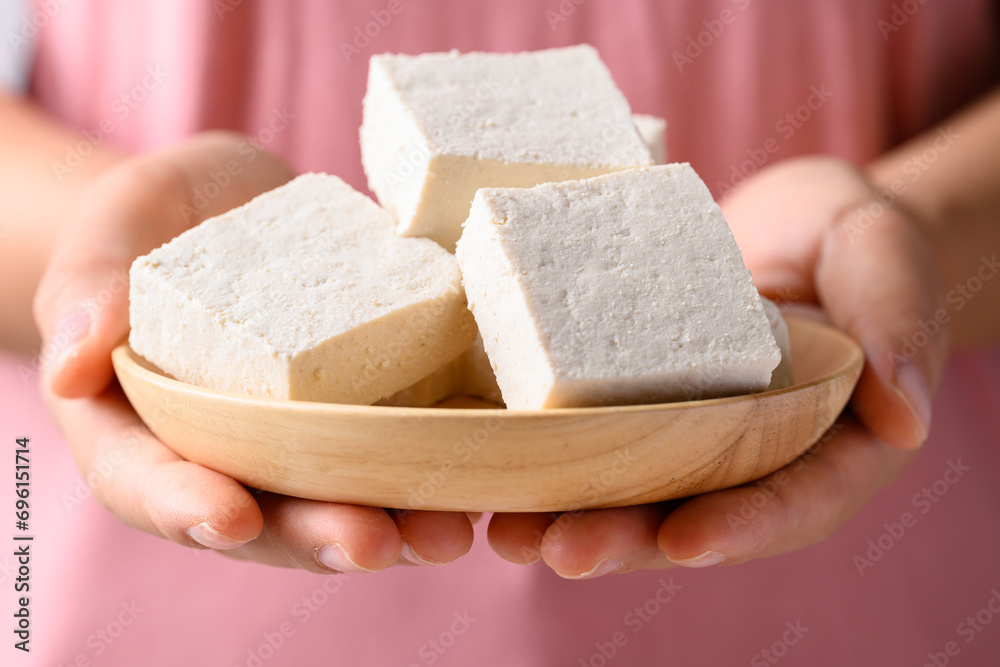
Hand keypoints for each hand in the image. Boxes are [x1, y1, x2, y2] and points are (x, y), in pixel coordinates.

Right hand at [34, 132, 474, 571]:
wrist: (235, 207)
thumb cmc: (158, 218)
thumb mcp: (116, 229)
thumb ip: (91, 286)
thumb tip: (73, 364)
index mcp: (146, 425)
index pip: (149, 481)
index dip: (185, 505)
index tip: (227, 513)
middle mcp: (230, 451)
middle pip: (263, 513)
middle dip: (316, 534)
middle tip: (369, 543)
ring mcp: (304, 438)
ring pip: (342, 498)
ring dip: (396, 523)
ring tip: (445, 534)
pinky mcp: (368, 408)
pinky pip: (401, 449)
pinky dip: (440, 470)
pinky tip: (485, 482)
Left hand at [487, 156, 947, 575]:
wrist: (782, 219)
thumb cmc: (846, 237)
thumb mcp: (880, 257)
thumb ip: (897, 326)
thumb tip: (906, 419)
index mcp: (822, 444)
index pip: (790, 501)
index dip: (743, 527)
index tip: (686, 539)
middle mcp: (744, 454)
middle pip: (691, 513)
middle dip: (626, 537)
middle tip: (562, 549)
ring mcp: (683, 432)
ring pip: (628, 488)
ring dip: (568, 515)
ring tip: (506, 532)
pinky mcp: (630, 399)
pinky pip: (588, 434)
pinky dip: (541, 456)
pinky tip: (488, 463)